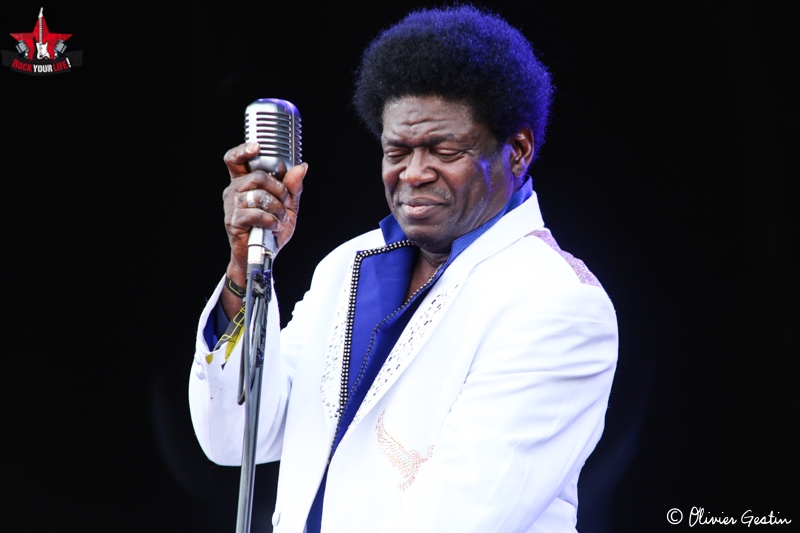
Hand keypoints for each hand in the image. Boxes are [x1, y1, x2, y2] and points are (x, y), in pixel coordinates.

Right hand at [222, 142, 307, 287]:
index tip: (257, 147)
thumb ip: (293, 187)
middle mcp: (234, 190)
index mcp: (244, 183)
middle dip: (279, 189)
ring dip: (277, 208)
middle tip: (285, 203)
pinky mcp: (234, 221)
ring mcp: (232, 206)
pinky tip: (274, 226)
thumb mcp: (288, 206)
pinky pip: (256, 213)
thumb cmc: (271, 229)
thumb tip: (301, 167)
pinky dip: (271, 220)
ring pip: (259, 195)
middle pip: (258, 176)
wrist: (262, 255)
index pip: (235, 159)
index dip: (243, 150)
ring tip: (280, 218)